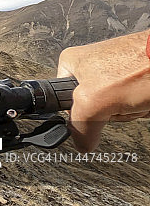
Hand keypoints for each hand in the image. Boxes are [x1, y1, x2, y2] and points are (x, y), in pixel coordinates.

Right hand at [56, 30, 149, 151]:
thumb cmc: (140, 67)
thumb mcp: (93, 101)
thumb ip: (79, 124)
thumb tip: (81, 143)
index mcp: (71, 62)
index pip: (65, 102)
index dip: (82, 113)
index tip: (94, 112)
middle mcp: (92, 64)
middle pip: (94, 106)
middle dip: (112, 112)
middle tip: (121, 103)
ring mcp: (116, 69)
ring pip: (118, 106)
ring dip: (131, 109)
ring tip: (138, 97)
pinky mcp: (137, 75)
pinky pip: (136, 101)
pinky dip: (143, 104)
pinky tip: (146, 96)